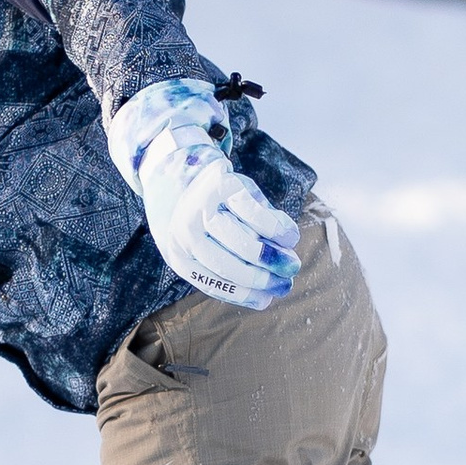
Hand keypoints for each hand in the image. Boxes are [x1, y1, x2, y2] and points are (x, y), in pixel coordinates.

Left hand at [106, 80, 298, 310]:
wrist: (174, 166)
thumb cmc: (191, 212)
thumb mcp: (193, 241)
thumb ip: (223, 262)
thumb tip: (267, 292)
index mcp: (177, 253)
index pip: (213, 283)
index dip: (244, 294)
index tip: (268, 299)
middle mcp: (185, 232)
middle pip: (230, 265)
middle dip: (263, 277)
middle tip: (288, 280)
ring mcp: (202, 207)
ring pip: (244, 242)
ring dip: (272, 255)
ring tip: (291, 261)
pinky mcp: (221, 184)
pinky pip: (254, 212)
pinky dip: (275, 227)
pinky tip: (289, 236)